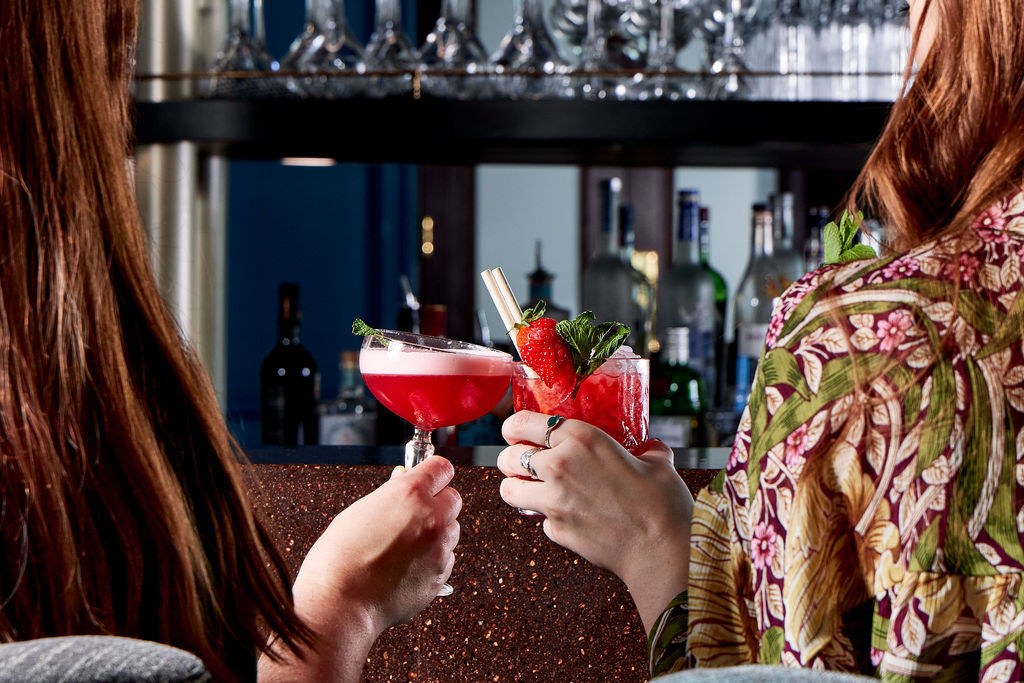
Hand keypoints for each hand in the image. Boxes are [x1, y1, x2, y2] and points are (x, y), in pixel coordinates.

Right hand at [260, 457, 460, 681]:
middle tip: (415, 512)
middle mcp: (431, 518)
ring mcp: (439, 548)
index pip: (441, 468)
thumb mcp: (359, 511)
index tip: (430, 476)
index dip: (433, 472)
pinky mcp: (440, 575)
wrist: (340, 603)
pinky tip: (407, 565)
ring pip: (452, 529)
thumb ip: (390, 494)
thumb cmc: (340, 558)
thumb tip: (403, 480)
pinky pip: (446, 558)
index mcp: (410, 494)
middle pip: (453, 498)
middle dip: (437, 502)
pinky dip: (433, 558)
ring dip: (437, 531)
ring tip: (406, 544)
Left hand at [496, 411, 692, 631]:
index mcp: (581, 438)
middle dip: (511, 458)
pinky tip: (568, 517)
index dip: (513, 427)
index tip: (515, 432)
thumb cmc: (663, 503)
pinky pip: (540, 520)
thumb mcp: (658, 463)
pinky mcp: (556, 530)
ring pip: (509, 489)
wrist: (662, 550)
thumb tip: (651, 447)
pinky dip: (549, 519)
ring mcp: (553, 500)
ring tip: (529, 489)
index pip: (523, 423)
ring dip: (516, 487)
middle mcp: (560, 465)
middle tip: (522, 462)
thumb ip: (648, 450)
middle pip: (508, 456)